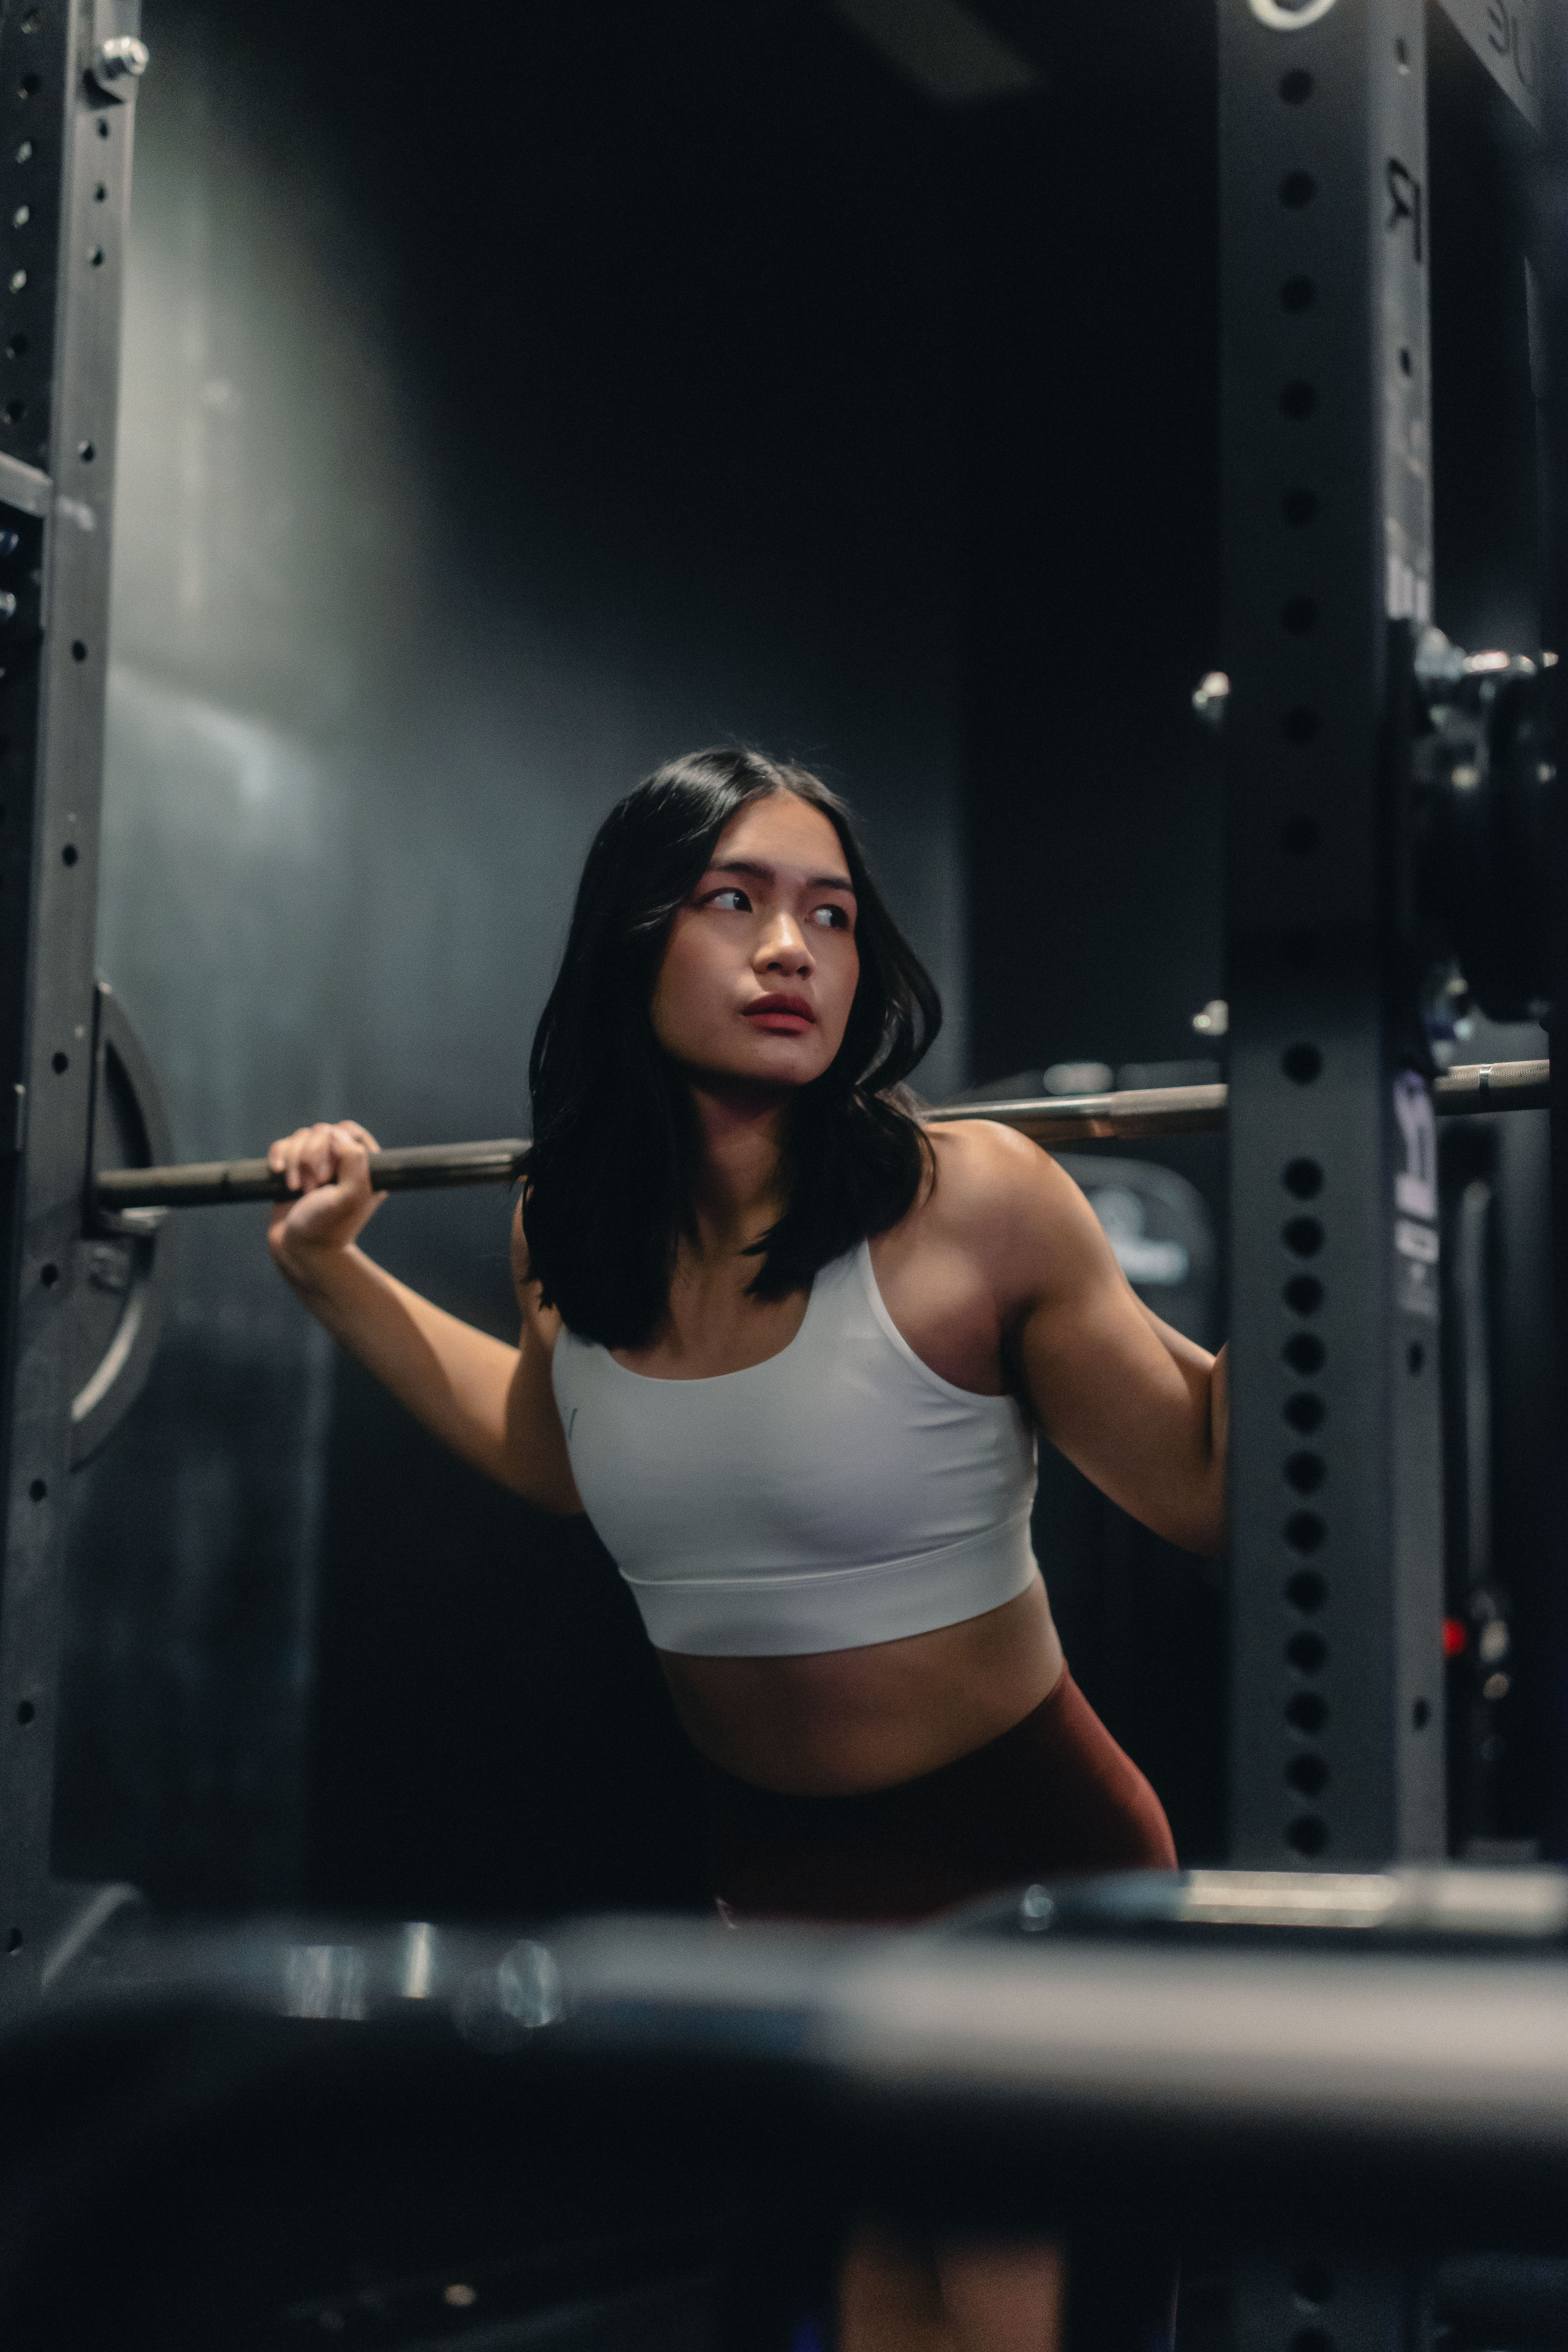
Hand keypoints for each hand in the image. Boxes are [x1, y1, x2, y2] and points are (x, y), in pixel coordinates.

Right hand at [267, 1120, 386, 1282]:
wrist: (297, 1251)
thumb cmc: (326, 1228)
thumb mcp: (350, 1196)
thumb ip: (354, 1160)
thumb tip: (337, 1133)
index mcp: (363, 1168)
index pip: (350, 1131)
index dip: (335, 1143)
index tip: (329, 1172)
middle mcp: (340, 1164)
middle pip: (322, 1132)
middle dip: (311, 1156)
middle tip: (312, 1187)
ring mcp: (315, 1166)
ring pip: (301, 1137)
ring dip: (295, 1160)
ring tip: (296, 1188)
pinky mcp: (292, 1170)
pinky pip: (282, 1145)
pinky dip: (278, 1156)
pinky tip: (278, 1173)